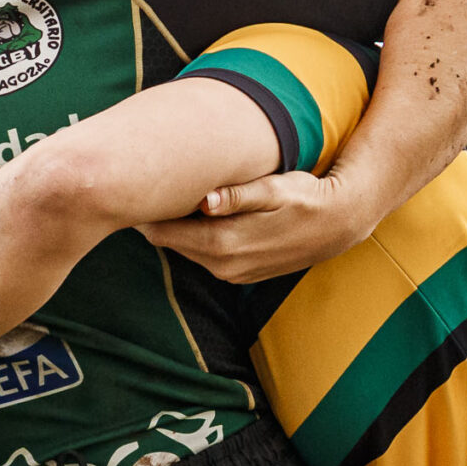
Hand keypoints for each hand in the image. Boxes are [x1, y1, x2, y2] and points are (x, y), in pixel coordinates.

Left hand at [136, 167, 372, 283]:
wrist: (338, 225)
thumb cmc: (304, 197)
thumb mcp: (274, 189)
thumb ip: (237, 195)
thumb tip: (204, 200)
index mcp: (225, 243)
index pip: (166, 232)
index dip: (145, 213)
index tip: (128, 190)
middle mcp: (224, 265)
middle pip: (170, 243)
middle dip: (153, 220)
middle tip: (134, 189)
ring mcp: (231, 274)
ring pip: (186, 250)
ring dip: (173, 229)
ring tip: (158, 198)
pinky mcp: (239, 276)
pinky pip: (203, 256)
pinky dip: (193, 238)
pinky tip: (192, 217)